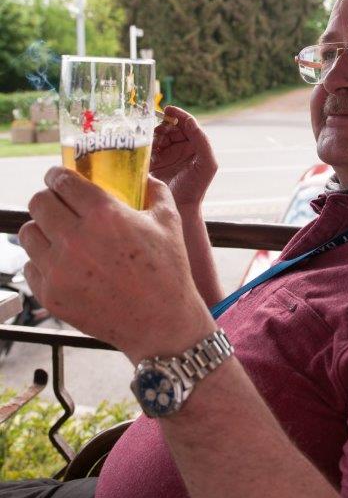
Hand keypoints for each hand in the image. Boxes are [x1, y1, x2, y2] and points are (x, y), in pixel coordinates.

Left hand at [19, 167, 214, 363]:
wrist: (161, 323)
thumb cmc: (168, 271)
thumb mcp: (169, 221)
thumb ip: (155, 190)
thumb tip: (144, 176)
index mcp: (104, 214)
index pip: (62, 181)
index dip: (57, 175)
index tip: (58, 177)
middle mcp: (76, 239)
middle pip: (38, 203)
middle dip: (47, 198)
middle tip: (58, 204)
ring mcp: (60, 269)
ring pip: (27, 233)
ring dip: (41, 228)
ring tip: (57, 233)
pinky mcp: (51, 294)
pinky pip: (30, 266)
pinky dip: (42, 260)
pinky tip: (62, 262)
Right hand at [150, 106, 217, 208]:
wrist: (179, 208)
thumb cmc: (196, 188)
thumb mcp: (208, 164)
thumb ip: (203, 141)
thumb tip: (190, 122)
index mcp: (195, 145)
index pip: (187, 124)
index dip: (179, 114)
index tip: (168, 110)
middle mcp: (180, 147)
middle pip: (170, 126)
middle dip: (165, 125)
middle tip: (161, 131)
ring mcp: (165, 153)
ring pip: (157, 135)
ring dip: (155, 134)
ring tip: (157, 144)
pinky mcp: (152, 161)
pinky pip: (146, 147)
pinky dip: (146, 145)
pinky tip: (150, 152)